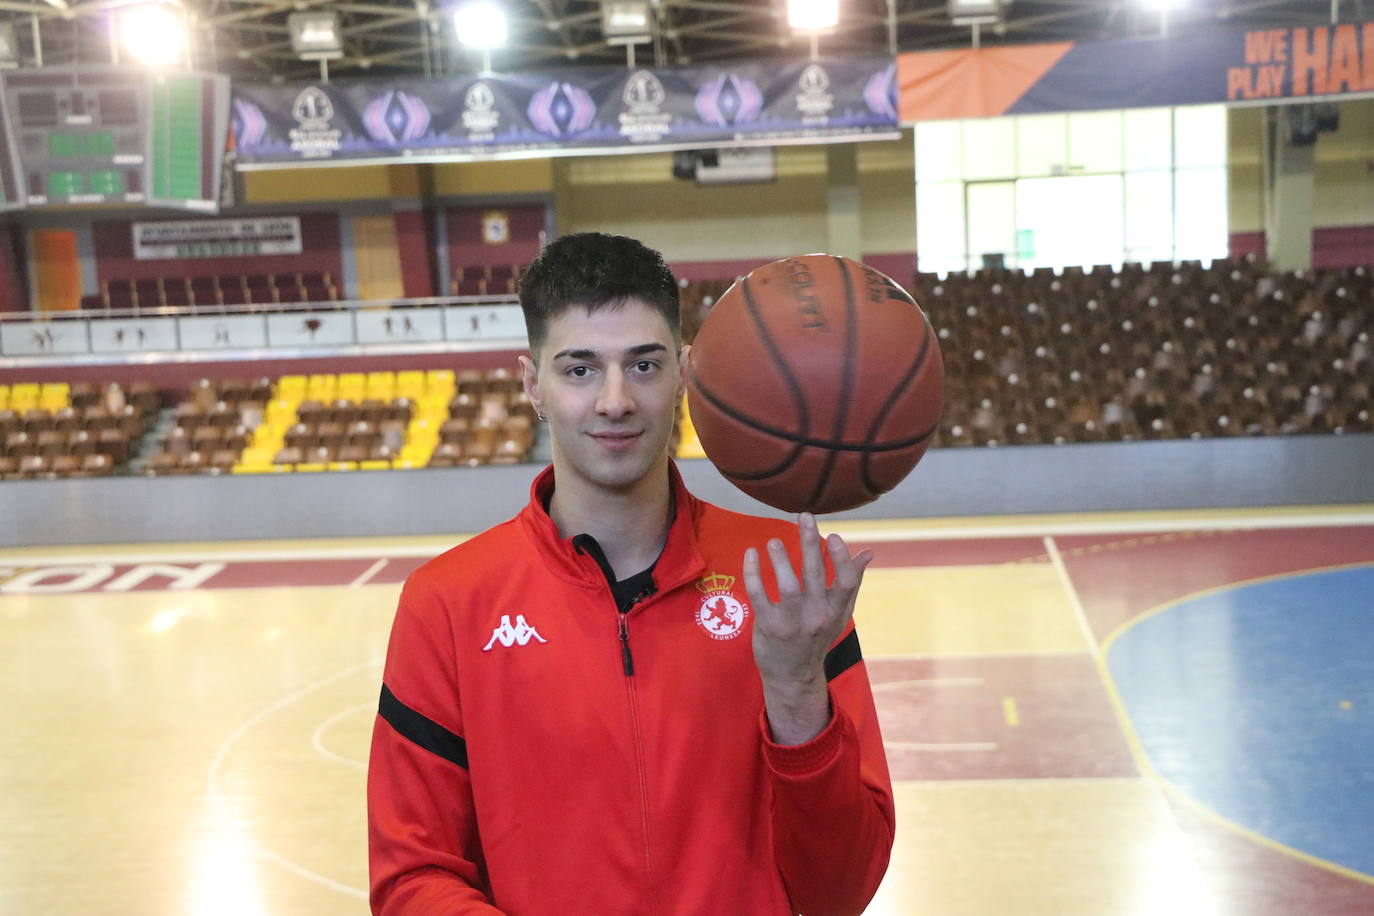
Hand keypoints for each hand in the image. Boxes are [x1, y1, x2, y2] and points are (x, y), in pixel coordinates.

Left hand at [743, 514, 874, 743]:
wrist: (792, 676)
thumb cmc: (817, 637)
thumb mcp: (840, 613)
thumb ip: (853, 581)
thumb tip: (869, 552)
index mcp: (836, 610)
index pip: (847, 582)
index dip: (842, 558)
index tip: (834, 535)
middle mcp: (817, 616)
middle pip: (815, 576)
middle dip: (810, 543)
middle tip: (805, 516)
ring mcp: (792, 623)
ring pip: (787, 585)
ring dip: (780, 559)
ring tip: (773, 540)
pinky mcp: (769, 626)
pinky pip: (759, 595)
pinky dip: (753, 572)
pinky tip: (751, 553)